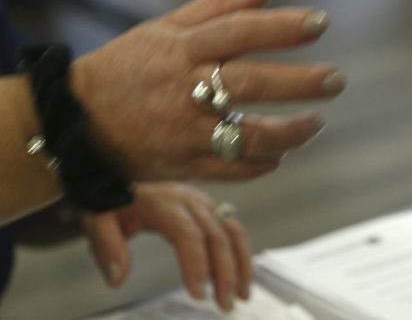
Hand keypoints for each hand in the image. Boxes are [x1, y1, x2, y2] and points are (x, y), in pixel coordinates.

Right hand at [69, 0, 344, 180]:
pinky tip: (278, 154)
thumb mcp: (164, 28)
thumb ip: (217, 6)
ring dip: (289, 134)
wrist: (74, 122)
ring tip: (316, 124)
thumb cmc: (128, 67)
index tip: (321, 22)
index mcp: (181, 49)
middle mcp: (183, 89)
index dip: (282, 26)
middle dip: (300, 83)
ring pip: (246, 136)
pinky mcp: (180, 165)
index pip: (239, 32)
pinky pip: (229, 169)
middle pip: (250, 84)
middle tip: (336, 80)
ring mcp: (182, 131)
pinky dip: (260, 163)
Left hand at [82, 183, 251, 311]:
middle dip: (226, 272)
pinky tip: (240, 277)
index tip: (198, 295)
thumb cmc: (109, 202)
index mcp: (164, 202)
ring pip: (233, 230)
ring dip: (242, 263)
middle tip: (225, 305)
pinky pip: (233, 229)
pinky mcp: (210, 208)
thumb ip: (107, 248)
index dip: (197, 264)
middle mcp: (190, 200)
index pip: (189, 234)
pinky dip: (241, 254)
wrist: (116, 177)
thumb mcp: (97, 220)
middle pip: (217, 235)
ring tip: (243, 294)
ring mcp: (204, 203)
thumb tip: (118, 280)